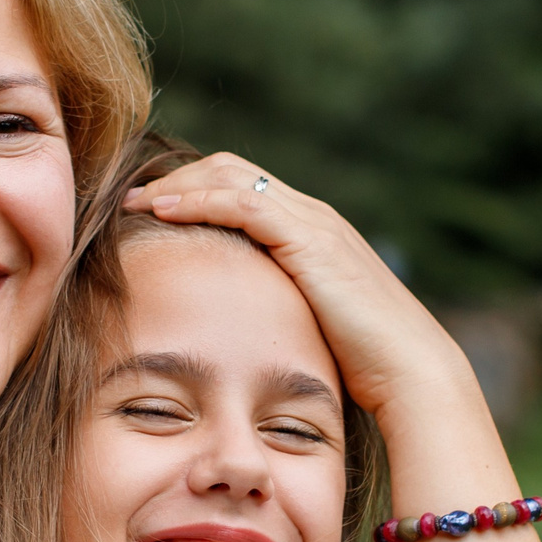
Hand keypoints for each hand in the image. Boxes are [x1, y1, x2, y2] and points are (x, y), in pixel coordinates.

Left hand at [124, 153, 475, 418]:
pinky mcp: (310, 240)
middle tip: (130, 198)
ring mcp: (314, 223)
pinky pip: (244, 203)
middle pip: (230, 168)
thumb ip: (275, 314)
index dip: (192, 189)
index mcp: (312, 232)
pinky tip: (161, 212)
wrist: (411, 373)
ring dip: (177, 184)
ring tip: (132, 201)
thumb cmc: (363, 368)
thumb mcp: (306, 328)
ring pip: (231, 175)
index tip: (148, 209)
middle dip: (177, 177)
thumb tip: (235, 334)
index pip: (242, 186)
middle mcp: (313, 216)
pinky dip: (198, 200)